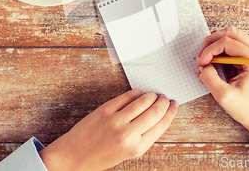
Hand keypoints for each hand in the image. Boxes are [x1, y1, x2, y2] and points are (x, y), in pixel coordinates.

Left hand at [39, 89, 178, 170]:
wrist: (74, 156)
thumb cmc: (101, 156)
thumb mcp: (128, 152)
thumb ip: (144, 136)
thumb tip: (159, 115)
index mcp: (137, 147)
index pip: (162, 124)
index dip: (171, 112)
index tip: (174, 104)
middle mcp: (129, 133)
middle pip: (156, 110)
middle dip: (163, 101)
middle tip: (165, 98)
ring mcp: (116, 120)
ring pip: (143, 100)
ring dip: (151, 95)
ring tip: (152, 95)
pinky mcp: (106, 110)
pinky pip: (127, 96)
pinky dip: (136, 93)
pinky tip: (138, 94)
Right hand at [196, 26, 248, 153]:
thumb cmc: (248, 108)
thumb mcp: (224, 96)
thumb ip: (209, 77)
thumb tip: (202, 65)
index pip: (226, 42)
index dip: (209, 50)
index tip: (200, 64)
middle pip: (229, 33)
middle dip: (210, 43)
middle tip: (200, 58)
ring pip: (230, 37)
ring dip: (214, 47)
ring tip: (205, 63)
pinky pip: (232, 46)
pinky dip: (219, 53)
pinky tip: (212, 66)